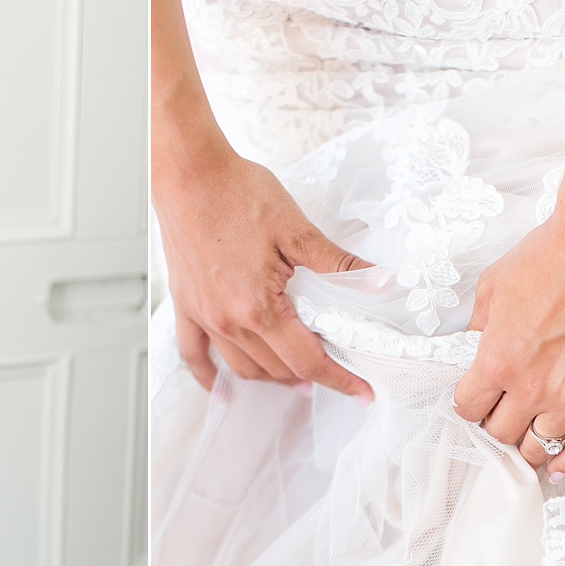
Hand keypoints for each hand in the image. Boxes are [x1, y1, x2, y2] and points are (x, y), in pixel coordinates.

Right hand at [157, 149, 373, 400]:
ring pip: (243, 368)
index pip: (308, 360)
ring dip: (273, 378)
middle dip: (312, 377)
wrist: (189, 173)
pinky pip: (194, 355)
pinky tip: (222, 388)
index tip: (361, 391)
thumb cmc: (236, 194)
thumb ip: (338, 264)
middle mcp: (229, 321)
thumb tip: (378, 282)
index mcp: (259, 307)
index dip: (339, 380)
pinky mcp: (186, 306)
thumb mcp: (297, 229)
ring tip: (296, 377)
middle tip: (338, 373)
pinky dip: (210, 377)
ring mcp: (205, 317)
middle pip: (278, 370)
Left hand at [451, 210, 564, 480]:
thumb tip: (473, 343)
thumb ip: (477, 325)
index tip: (471, 402)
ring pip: (539, 447)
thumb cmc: (549, 257)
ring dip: (526, 447)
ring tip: (522, 445)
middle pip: (500, 435)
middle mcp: (533, 388)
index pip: (467, 409)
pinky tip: (558, 467)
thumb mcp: (491, 287)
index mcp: (497, 362)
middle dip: (493, 429)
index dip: (466, 407)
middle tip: (496, 422)